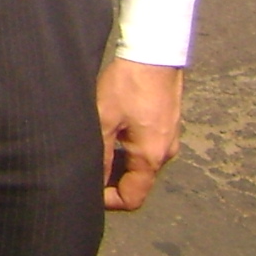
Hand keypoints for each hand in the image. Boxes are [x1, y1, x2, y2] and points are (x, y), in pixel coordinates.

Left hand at [98, 58, 184, 211]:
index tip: (87, 190)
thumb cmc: (128, 85)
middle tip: (85, 166)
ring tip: (94, 146)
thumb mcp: (104, 119)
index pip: (133, 198)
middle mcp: (166, 153)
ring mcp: (169, 139)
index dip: (108, 201)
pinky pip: (147, 148)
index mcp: (151, 157)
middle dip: (111, 181)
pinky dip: (128, 148)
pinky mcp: (168, 125)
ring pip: (142, 164)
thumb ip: (99, 154)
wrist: (155, 54)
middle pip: (138, 182)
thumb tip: (91, 180)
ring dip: (119, 163)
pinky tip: (111, 131)